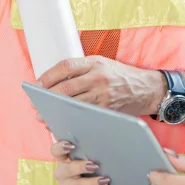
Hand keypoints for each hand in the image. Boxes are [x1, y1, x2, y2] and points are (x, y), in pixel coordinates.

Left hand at [38, 57, 166, 115]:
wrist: (148, 88)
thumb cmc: (121, 75)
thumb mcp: (103, 64)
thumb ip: (82, 69)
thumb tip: (55, 80)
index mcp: (95, 62)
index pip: (65, 67)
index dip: (48, 76)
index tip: (37, 85)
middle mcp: (98, 77)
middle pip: (66, 88)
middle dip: (48, 98)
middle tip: (36, 105)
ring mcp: (103, 95)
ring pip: (74, 104)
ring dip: (56, 111)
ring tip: (45, 116)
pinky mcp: (108, 110)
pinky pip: (86, 116)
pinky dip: (72, 120)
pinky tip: (64, 122)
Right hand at [51, 140, 118, 184]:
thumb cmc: (98, 170)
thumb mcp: (95, 157)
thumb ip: (90, 147)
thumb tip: (93, 132)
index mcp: (64, 159)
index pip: (56, 151)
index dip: (60, 147)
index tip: (71, 145)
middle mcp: (62, 173)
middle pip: (65, 169)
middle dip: (79, 167)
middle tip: (94, 166)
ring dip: (91, 183)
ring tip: (105, 181)